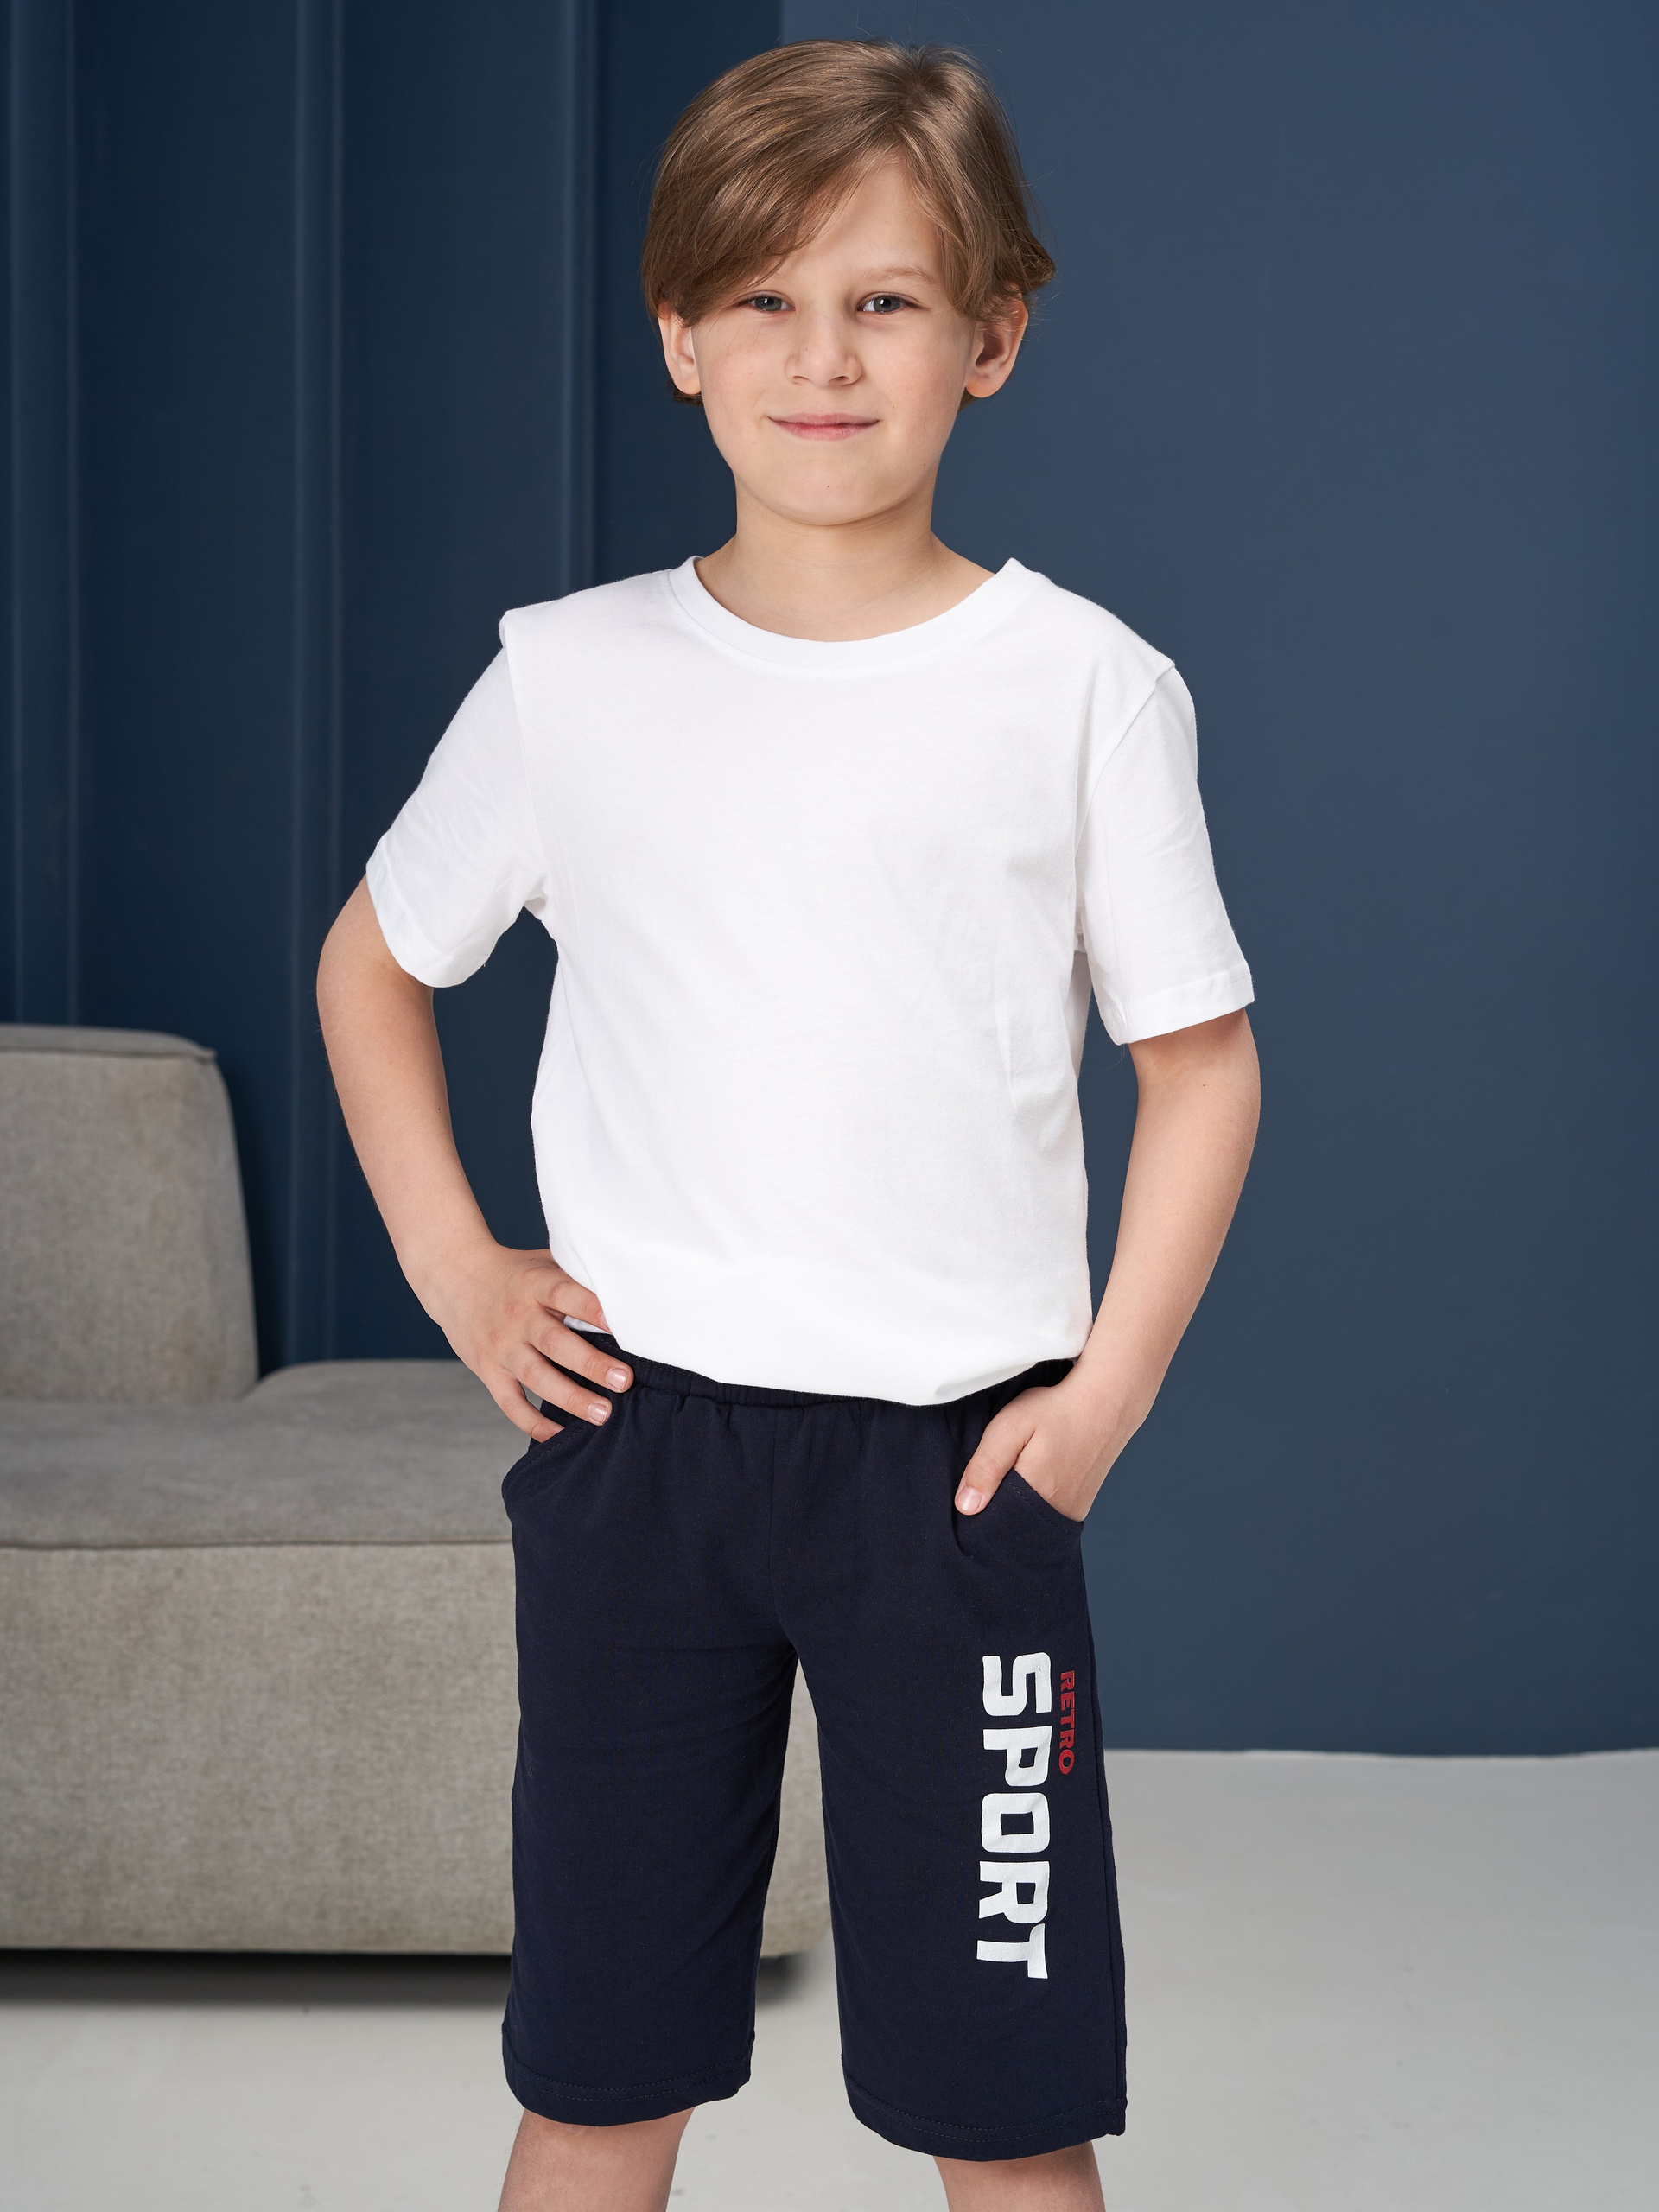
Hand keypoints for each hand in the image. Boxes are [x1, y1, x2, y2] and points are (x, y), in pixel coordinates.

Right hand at [420, 1241, 631, 1442]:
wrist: (454, 1278)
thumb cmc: (514, 1272)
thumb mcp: (543, 1262)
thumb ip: (577, 1276)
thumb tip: (628, 1288)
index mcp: (536, 1284)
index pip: (565, 1295)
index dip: (592, 1308)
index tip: (620, 1324)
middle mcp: (517, 1317)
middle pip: (555, 1343)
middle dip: (591, 1364)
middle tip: (624, 1381)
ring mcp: (501, 1346)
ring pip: (536, 1377)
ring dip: (570, 1398)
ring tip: (603, 1414)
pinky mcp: (488, 1370)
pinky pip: (510, 1403)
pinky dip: (533, 1423)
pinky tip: (560, 1435)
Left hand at [953, 1371, 1126, 1523]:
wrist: (1107, 1402)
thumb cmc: (1057, 1411)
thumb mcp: (1010, 1427)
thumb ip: (986, 1466)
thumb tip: (966, 1507)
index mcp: (1034, 1498)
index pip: (993, 1526)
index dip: (977, 1513)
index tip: (971, 1494)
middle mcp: (1055, 1514)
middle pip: (1011, 1529)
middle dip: (995, 1511)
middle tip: (993, 1478)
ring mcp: (1071, 1513)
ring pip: (1029, 1524)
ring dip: (1015, 1509)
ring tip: (1012, 1477)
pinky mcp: (1079, 1507)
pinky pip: (1046, 1517)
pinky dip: (1033, 1505)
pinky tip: (1030, 1481)